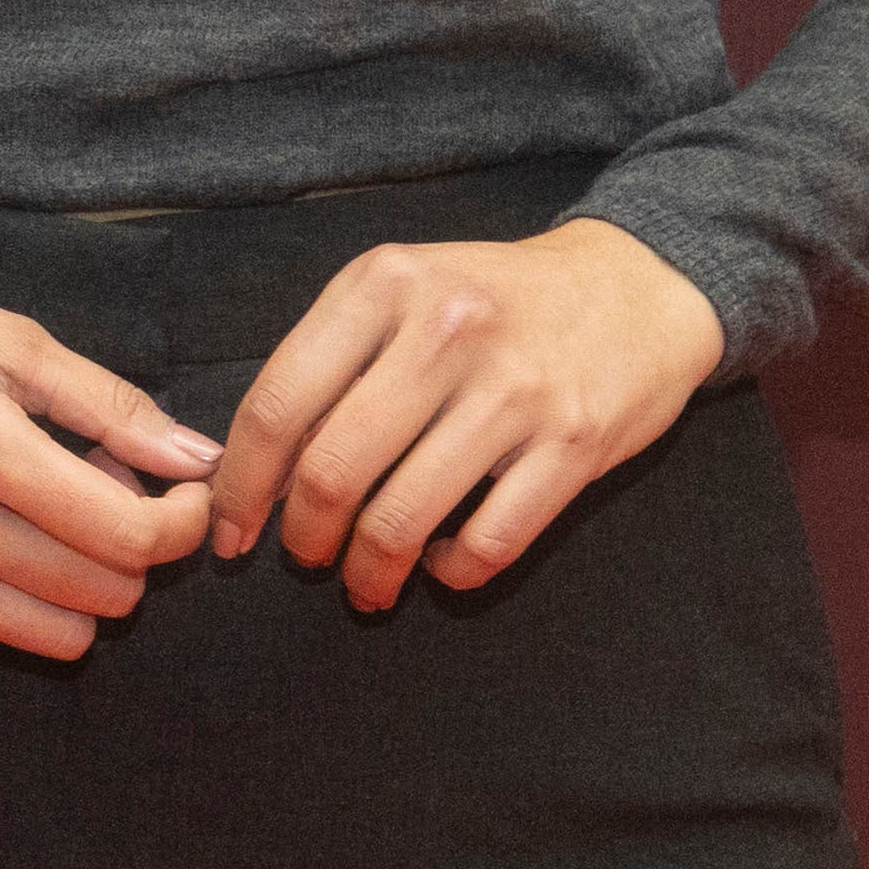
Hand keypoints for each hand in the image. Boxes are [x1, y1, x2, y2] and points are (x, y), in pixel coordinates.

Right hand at [0, 247, 219, 664]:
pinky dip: (14, 591)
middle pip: (103, 595)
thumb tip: (199, 459)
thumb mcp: (6, 337)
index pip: (127, 536)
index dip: (182, 523)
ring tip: (56, 520)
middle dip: (135, 552)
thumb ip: (109, 405)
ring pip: (54, 636)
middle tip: (109, 491)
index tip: (183, 493)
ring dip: (82, 587)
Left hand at [205, 221, 725, 607]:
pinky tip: (443, 564)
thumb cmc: (497, 299)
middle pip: (333, 470)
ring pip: (404, 517)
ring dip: (370, 570)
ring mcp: (515, 389)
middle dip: (304, 537)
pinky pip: (488, 542)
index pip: (278, 403)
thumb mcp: (404, 291)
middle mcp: (445, 330)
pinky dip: (453, 572)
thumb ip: (332, 360)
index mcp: (383, 285)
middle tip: (304, 559)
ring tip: (366, 583)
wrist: (638, 285)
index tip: (231, 529)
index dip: (242, 484)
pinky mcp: (573, 442)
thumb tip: (256, 465)